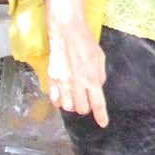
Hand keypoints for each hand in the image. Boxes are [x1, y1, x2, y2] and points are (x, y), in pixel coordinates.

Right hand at [45, 11, 108, 127]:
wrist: (67, 31)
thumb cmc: (85, 43)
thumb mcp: (100, 59)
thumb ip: (100, 77)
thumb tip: (97, 89)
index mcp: (92, 79)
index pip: (98, 104)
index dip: (101, 116)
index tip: (102, 123)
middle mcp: (77, 84)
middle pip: (82, 109)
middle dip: (85, 107)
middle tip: (86, 99)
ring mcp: (63, 82)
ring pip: (68, 106)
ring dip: (72, 104)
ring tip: (74, 95)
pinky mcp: (52, 79)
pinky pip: (54, 99)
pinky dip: (59, 100)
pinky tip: (62, 94)